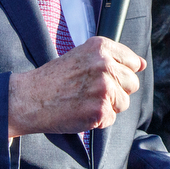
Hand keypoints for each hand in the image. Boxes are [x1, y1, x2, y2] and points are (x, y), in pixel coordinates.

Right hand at [7, 36, 145, 136]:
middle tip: (91, 91)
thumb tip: (141, 64)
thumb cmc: (53, 78)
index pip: (132, 61)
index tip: (109, 78)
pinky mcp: (100, 110)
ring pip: (123, 102)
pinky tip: (80, 112)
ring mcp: (104, 88)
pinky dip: (98, 120)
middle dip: (116, 90)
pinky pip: (111, 118)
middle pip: (132, 83)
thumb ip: (112, 57)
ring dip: (108, 106)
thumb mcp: (82, 55)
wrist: (28, 99)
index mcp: (101, 48)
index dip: (122, 72)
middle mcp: (105, 65)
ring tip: (84, 101)